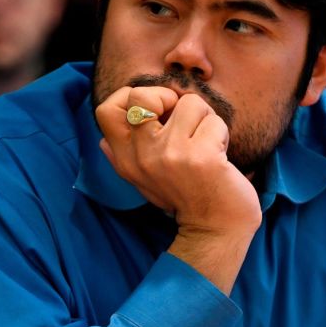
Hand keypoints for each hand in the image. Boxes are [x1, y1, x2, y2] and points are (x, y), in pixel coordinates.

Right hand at [95, 86, 261, 291]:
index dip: (132, 97)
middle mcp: (142, 157)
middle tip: (184, 120)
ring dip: (205, 118)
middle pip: (140, 96)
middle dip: (168, 96)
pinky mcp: (199, 157)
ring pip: (189, 103)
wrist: (216, 230)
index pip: (106, 110)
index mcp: (126, 161)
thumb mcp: (145, 182)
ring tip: (206, 144)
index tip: (156, 111)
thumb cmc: (186, 199)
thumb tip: (102, 141)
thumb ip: (125, 159)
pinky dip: (222, 133)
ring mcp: (170, 156)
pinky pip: (213, 120)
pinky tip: (220, 156)